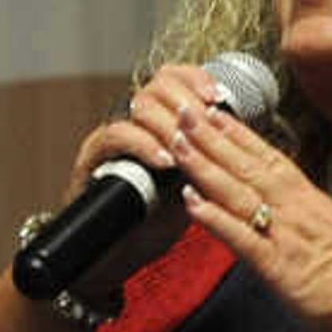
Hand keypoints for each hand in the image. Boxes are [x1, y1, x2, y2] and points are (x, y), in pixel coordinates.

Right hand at [54, 64, 240, 291]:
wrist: (119, 253)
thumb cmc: (156, 220)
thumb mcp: (191, 183)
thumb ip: (206, 158)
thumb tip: (240, 139)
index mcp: (157, 121)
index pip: (174, 77)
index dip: (196, 79)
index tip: (218, 96)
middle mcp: (132, 121)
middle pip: (157, 85)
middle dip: (185, 100)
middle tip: (204, 120)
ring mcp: (110, 137)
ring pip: (138, 106)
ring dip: (168, 123)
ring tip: (187, 146)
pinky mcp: (91, 158)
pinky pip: (116, 136)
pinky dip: (144, 145)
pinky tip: (165, 160)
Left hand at [169, 101, 331, 331]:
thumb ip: (313, 222)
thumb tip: (293, 217)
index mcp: (315, 203)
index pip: (272, 160)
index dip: (241, 135)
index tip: (218, 114)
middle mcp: (299, 212)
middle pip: (249, 167)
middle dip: (214, 138)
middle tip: (185, 111)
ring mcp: (288, 237)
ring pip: (239, 194)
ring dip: (205, 167)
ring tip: (178, 143)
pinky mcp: (279, 269)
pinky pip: (241, 238)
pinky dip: (214, 217)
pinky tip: (190, 201)